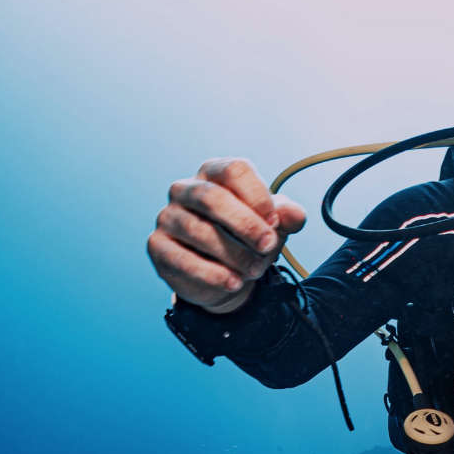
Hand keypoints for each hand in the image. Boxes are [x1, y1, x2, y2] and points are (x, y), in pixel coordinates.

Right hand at [147, 158, 306, 312]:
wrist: (226, 277)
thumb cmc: (248, 241)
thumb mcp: (273, 227)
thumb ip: (286, 217)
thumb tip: (295, 215)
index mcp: (213, 174)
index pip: (234, 170)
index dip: (258, 196)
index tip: (276, 223)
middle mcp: (185, 190)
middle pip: (212, 197)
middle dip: (246, 224)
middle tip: (268, 245)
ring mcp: (168, 217)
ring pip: (199, 231)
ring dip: (233, 254)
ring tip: (255, 270)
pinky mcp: (158, 247)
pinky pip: (182, 259)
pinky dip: (212, 274)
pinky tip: (234, 283)